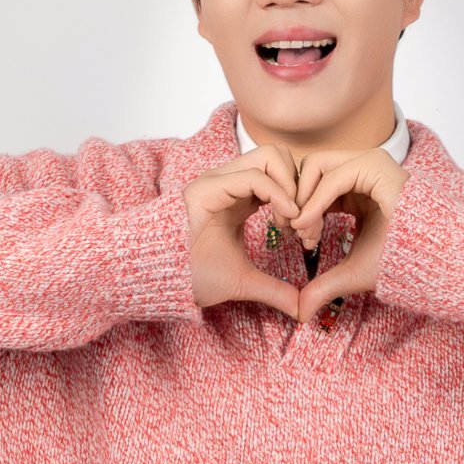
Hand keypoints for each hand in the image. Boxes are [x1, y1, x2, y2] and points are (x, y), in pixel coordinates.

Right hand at [182, 146, 302, 320]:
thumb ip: (274, 290)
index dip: (301, 199)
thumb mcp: (243, 282)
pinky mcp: (210, 187)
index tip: (306, 234)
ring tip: (292, 222)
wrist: (156, 278)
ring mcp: (219, 181)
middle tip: (302, 223)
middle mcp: (230, 182)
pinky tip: (285, 220)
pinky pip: (255, 176)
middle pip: (279, 155)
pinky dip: (279, 194)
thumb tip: (301, 308)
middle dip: (300, 184)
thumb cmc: (190, 275)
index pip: (280, 175)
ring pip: (271, 155)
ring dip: (291, 187)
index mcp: (238, 198)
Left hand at [289, 148, 410, 323]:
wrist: (430, 261)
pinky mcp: (376, 167)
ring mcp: (370, 163)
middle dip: (293, 197)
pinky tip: (310, 226)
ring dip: (302, 199)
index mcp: (357, 187)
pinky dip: (314, 201)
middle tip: (290, 231)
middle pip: (309, 167)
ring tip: (303, 231)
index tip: (293, 236)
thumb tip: (300, 312)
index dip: (298, 206)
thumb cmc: (399, 263)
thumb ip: (323, 286)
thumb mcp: (351, 272)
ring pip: (315, 165)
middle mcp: (362, 170)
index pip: (313, 181)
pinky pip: (332, 177)